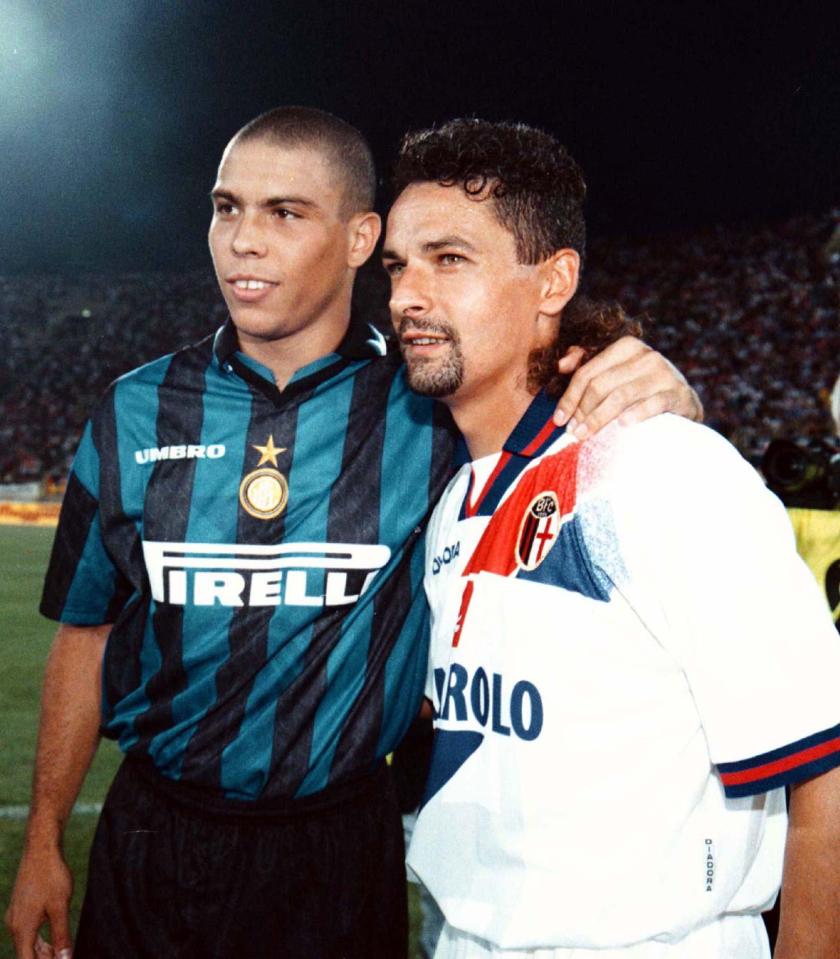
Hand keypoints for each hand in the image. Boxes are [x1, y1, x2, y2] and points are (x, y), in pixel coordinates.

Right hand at [5, 845, 73, 958]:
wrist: (41, 848)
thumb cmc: (51, 875)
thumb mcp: (60, 907)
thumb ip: (61, 935)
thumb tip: (65, 958)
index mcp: (22, 929)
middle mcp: (14, 925)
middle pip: (27, 954)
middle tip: (64, 956)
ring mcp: (15, 915)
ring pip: (27, 942)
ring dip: (42, 951)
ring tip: (61, 952)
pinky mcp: (20, 907)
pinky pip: (27, 931)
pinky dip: (39, 939)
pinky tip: (53, 939)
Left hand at [553, 337, 702, 439]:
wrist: (682, 404)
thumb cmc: (641, 390)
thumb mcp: (616, 373)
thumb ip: (588, 365)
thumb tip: (561, 365)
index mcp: (626, 347)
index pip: (588, 372)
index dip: (570, 397)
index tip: (559, 419)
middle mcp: (646, 356)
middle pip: (601, 385)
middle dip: (582, 411)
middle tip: (573, 432)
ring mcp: (664, 374)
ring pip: (621, 396)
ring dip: (598, 418)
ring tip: (585, 435)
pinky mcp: (678, 394)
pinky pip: (652, 404)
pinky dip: (636, 414)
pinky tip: (623, 426)